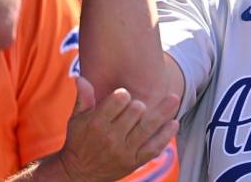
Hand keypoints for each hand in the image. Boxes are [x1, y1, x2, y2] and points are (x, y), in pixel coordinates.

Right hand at [56, 77, 179, 180]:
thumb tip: (81, 77)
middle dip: (140, 104)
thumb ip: (83, 98)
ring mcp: (124, 151)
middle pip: (135, 112)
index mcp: (96, 124)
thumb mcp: (76, 120)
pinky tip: (174, 123)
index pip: (116, 102)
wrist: (79, 174)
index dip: (123, 95)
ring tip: (174, 99)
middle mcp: (110, 138)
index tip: (125, 94)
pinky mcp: (134, 162)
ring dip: (163, 112)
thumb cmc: (79, 141)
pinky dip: (166, 136)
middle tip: (140, 105)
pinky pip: (153, 148)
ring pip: (147, 128)